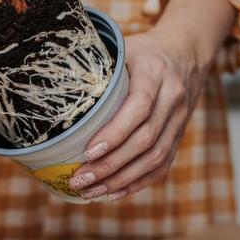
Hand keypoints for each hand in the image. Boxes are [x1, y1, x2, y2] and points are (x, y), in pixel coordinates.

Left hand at [68, 0, 235, 200]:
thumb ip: (95, 64)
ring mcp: (179, 120)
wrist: (186, 53)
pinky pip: (162, 165)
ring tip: (90, 192)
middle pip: (146, 139)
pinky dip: (137, 183)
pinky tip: (112, 193)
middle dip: (111, 165)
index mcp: (155, 72)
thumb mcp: (121, 47)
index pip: (140, 106)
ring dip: (121, 180)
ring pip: (155, 158)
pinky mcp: (179, 135)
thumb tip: (53, 84)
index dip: (115, 132)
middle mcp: (173, 97)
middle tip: (79, 179)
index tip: (87, 151)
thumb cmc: (141, 51)